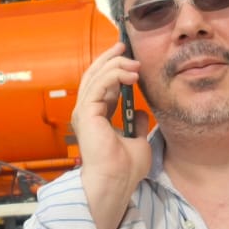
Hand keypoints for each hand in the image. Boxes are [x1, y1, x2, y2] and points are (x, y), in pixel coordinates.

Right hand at [70, 40, 151, 228]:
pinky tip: (129, 74)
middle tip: (123, 47)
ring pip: (95, 77)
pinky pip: (98, 85)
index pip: (101, 85)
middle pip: (94, 76)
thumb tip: (143, 113)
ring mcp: (84, 112)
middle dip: (109, 59)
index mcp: (95, 118)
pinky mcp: (86, 113)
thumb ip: (138, 125)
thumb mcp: (138, 141)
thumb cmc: (124, 169)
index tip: (128, 59)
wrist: (116, 182)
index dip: (113, 69)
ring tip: (134, 63)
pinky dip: (113, 75)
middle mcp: (86, 113)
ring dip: (115, 65)